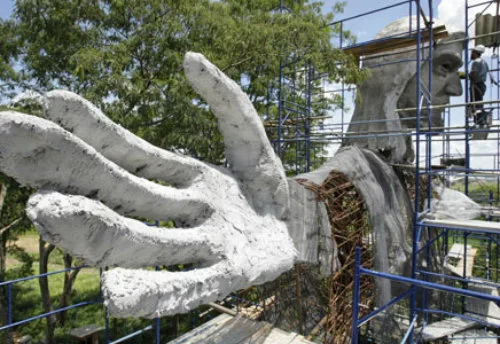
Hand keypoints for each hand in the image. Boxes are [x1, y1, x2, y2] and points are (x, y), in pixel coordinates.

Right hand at [0, 53, 295, 317]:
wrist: (306, 222)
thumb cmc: (270, 181)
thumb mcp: (249, 133)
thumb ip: (224, 97)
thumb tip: (187, 58)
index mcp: (178, 179)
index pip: (126, 154)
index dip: (91, 130)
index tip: (51, 101)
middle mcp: (177, 214)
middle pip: (116, 194)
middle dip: (65, 173)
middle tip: (7, 144)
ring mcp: (200, 248)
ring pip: (139, 241)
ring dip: (94, 231)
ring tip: (47, 212)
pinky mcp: (228, 276)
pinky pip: (185, 286)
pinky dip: (152, 290)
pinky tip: (116, 294)